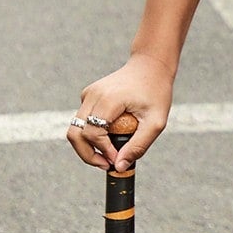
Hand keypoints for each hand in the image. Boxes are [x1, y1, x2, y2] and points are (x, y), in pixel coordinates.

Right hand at [66, 54, 173, 171]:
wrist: (150, 65)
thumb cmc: (156, 92)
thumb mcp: (156, 122)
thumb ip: (139, 145)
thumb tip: (119, 167)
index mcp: (108, 100)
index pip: (92, 134)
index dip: (102, 152)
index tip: (117, 160)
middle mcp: (92, 95)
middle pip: (75, 134)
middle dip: (87, 155)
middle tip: (105, 165)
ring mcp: (87, 94)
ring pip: (76, 129)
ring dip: (88, 146)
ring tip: (108, 154)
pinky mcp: (88, 95)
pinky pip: (83, 121)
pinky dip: (92, 134)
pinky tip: (112, 135)